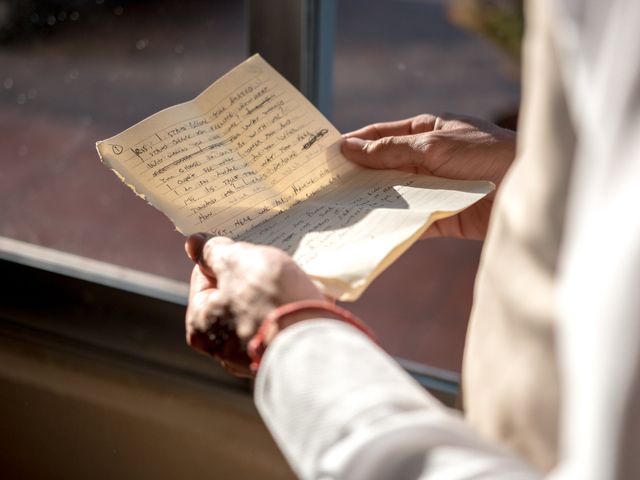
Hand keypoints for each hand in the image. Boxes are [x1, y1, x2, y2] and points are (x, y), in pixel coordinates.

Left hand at [184, 234, 323, 376]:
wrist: (316, 345)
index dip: (226, 259)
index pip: (204, 277)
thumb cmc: (271, 302)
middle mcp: (223, 350)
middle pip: (233, 297)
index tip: (247, 253)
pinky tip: (303, 303)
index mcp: (201, 327)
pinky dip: (290, 313)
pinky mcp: (282, 359)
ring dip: (274, 296)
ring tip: (293, 286)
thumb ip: (214, 251)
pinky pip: (281, 327)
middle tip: (272, 269)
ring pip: (260, 312)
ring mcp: (253, 358)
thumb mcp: (238, 262)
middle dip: (252, 279)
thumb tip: (194, 242)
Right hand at [341, 114, 515, 239]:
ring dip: (372, 202)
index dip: (354, 144)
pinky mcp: (441, 215)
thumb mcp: (433, 146)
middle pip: (384, 167)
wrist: (529, 187)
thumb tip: (350, 148)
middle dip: (358, 176)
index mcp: (426, 132)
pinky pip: (411, 220)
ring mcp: (433, 188)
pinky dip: (393, 224)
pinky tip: (371, 230)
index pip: (381, 136)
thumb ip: (391, 151)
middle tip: (326, 187)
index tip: (326, 155)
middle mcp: (427, 159)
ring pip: (395, 195)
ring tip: (340, 211)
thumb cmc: (486, 153)